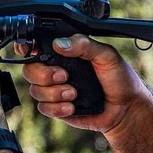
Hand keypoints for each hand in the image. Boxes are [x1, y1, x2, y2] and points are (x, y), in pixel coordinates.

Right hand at [18, 34, 151, 132]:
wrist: (125, 109)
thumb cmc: (119, 79)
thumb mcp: (107, 55)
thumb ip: (84, 45)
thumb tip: (59, 44)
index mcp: (67, 53)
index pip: (38, 46)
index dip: (27, 47)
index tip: (31, 51)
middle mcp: (57, 70)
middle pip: (30, 69)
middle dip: (44, 74)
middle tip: (64, 76)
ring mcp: (56, 90)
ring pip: (35, 90)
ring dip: (54, 93)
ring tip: (74, 94)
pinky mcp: (57, 108)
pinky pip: (43, 107)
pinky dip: (57, 108)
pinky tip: (72, 107)